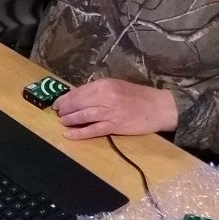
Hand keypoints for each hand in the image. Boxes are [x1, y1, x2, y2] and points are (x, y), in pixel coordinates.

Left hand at [53, 79, 177, 139]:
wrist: (160, 107)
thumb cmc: (139, 96)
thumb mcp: (118, 86)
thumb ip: (99, 91)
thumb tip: (79, 96)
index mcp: (105, 84)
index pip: (79, 91)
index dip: (66, 98)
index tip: (58, 102)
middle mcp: (105, 97)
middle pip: (78, 103)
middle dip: (65, 108)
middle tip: (58, 112)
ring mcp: (109, 112)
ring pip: (83, 116)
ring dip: (69, 119)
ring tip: (62, 121)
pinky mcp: (114, 126)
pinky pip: (92, 130)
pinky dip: (79, 133)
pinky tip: (69, 134)